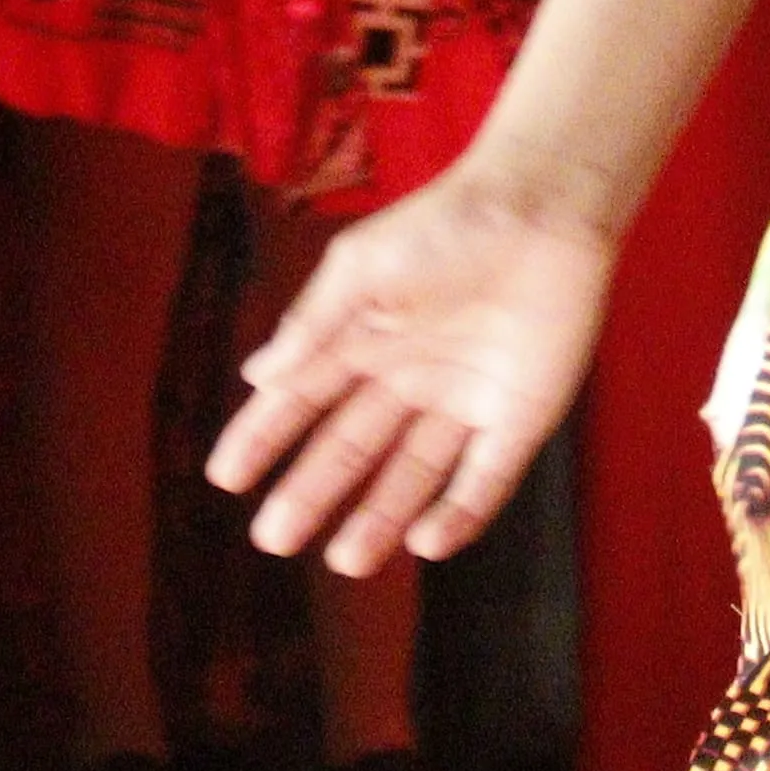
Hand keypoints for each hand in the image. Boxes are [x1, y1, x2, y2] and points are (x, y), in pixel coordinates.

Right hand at [209, 161, 616, 573]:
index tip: (225, 478)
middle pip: (351, 450)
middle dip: (312, 494)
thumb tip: (255, 378)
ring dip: (379, 518)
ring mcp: (463, 401)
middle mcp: (408, 378)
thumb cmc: (448, 224)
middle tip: (272, 540)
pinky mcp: (518, 417)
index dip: (263, 439)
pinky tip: (425, 542)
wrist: (544, 208)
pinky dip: (458, 514)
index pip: (301, 401)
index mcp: (364, 337)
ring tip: (346, 562)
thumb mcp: (364, 267)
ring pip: (413, 477)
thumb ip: (313, 324)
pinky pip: (484, 480)